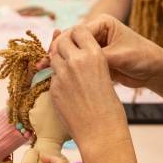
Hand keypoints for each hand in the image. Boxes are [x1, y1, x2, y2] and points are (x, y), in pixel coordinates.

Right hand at [50, 15, 162, 88]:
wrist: (154, 70)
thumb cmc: (142, 57)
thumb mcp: (119, 56)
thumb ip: (99, 57)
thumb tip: (78, 61)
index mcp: (102, 23)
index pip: (76, 31)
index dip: (63, 43)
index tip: (53, 55)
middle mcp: (96, 32)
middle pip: (69, 40)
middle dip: (55, 50)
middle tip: (43, 62)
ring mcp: (93, 46)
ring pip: (70, 51)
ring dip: (56, 59)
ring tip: (41, 68)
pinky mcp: (93, 59)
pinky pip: (75, 61)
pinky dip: (64, 67)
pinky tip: (52, 73)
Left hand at [50, 24, 129, 147]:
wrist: (101, 132)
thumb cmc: (109, 107)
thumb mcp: (105, 75)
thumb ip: (89, 62)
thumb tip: (75, 53)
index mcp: (94, 54)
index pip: (78, 29)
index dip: (76, 35)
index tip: (77, 42)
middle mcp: (76, 60)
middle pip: (61, 41)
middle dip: (63, 46)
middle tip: (69, 56)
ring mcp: (62, 74)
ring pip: (53, 58)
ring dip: (59, 61)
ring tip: (70, 73)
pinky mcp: (54, 88)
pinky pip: (52, 77)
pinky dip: (58, 79)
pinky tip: (69, 91)